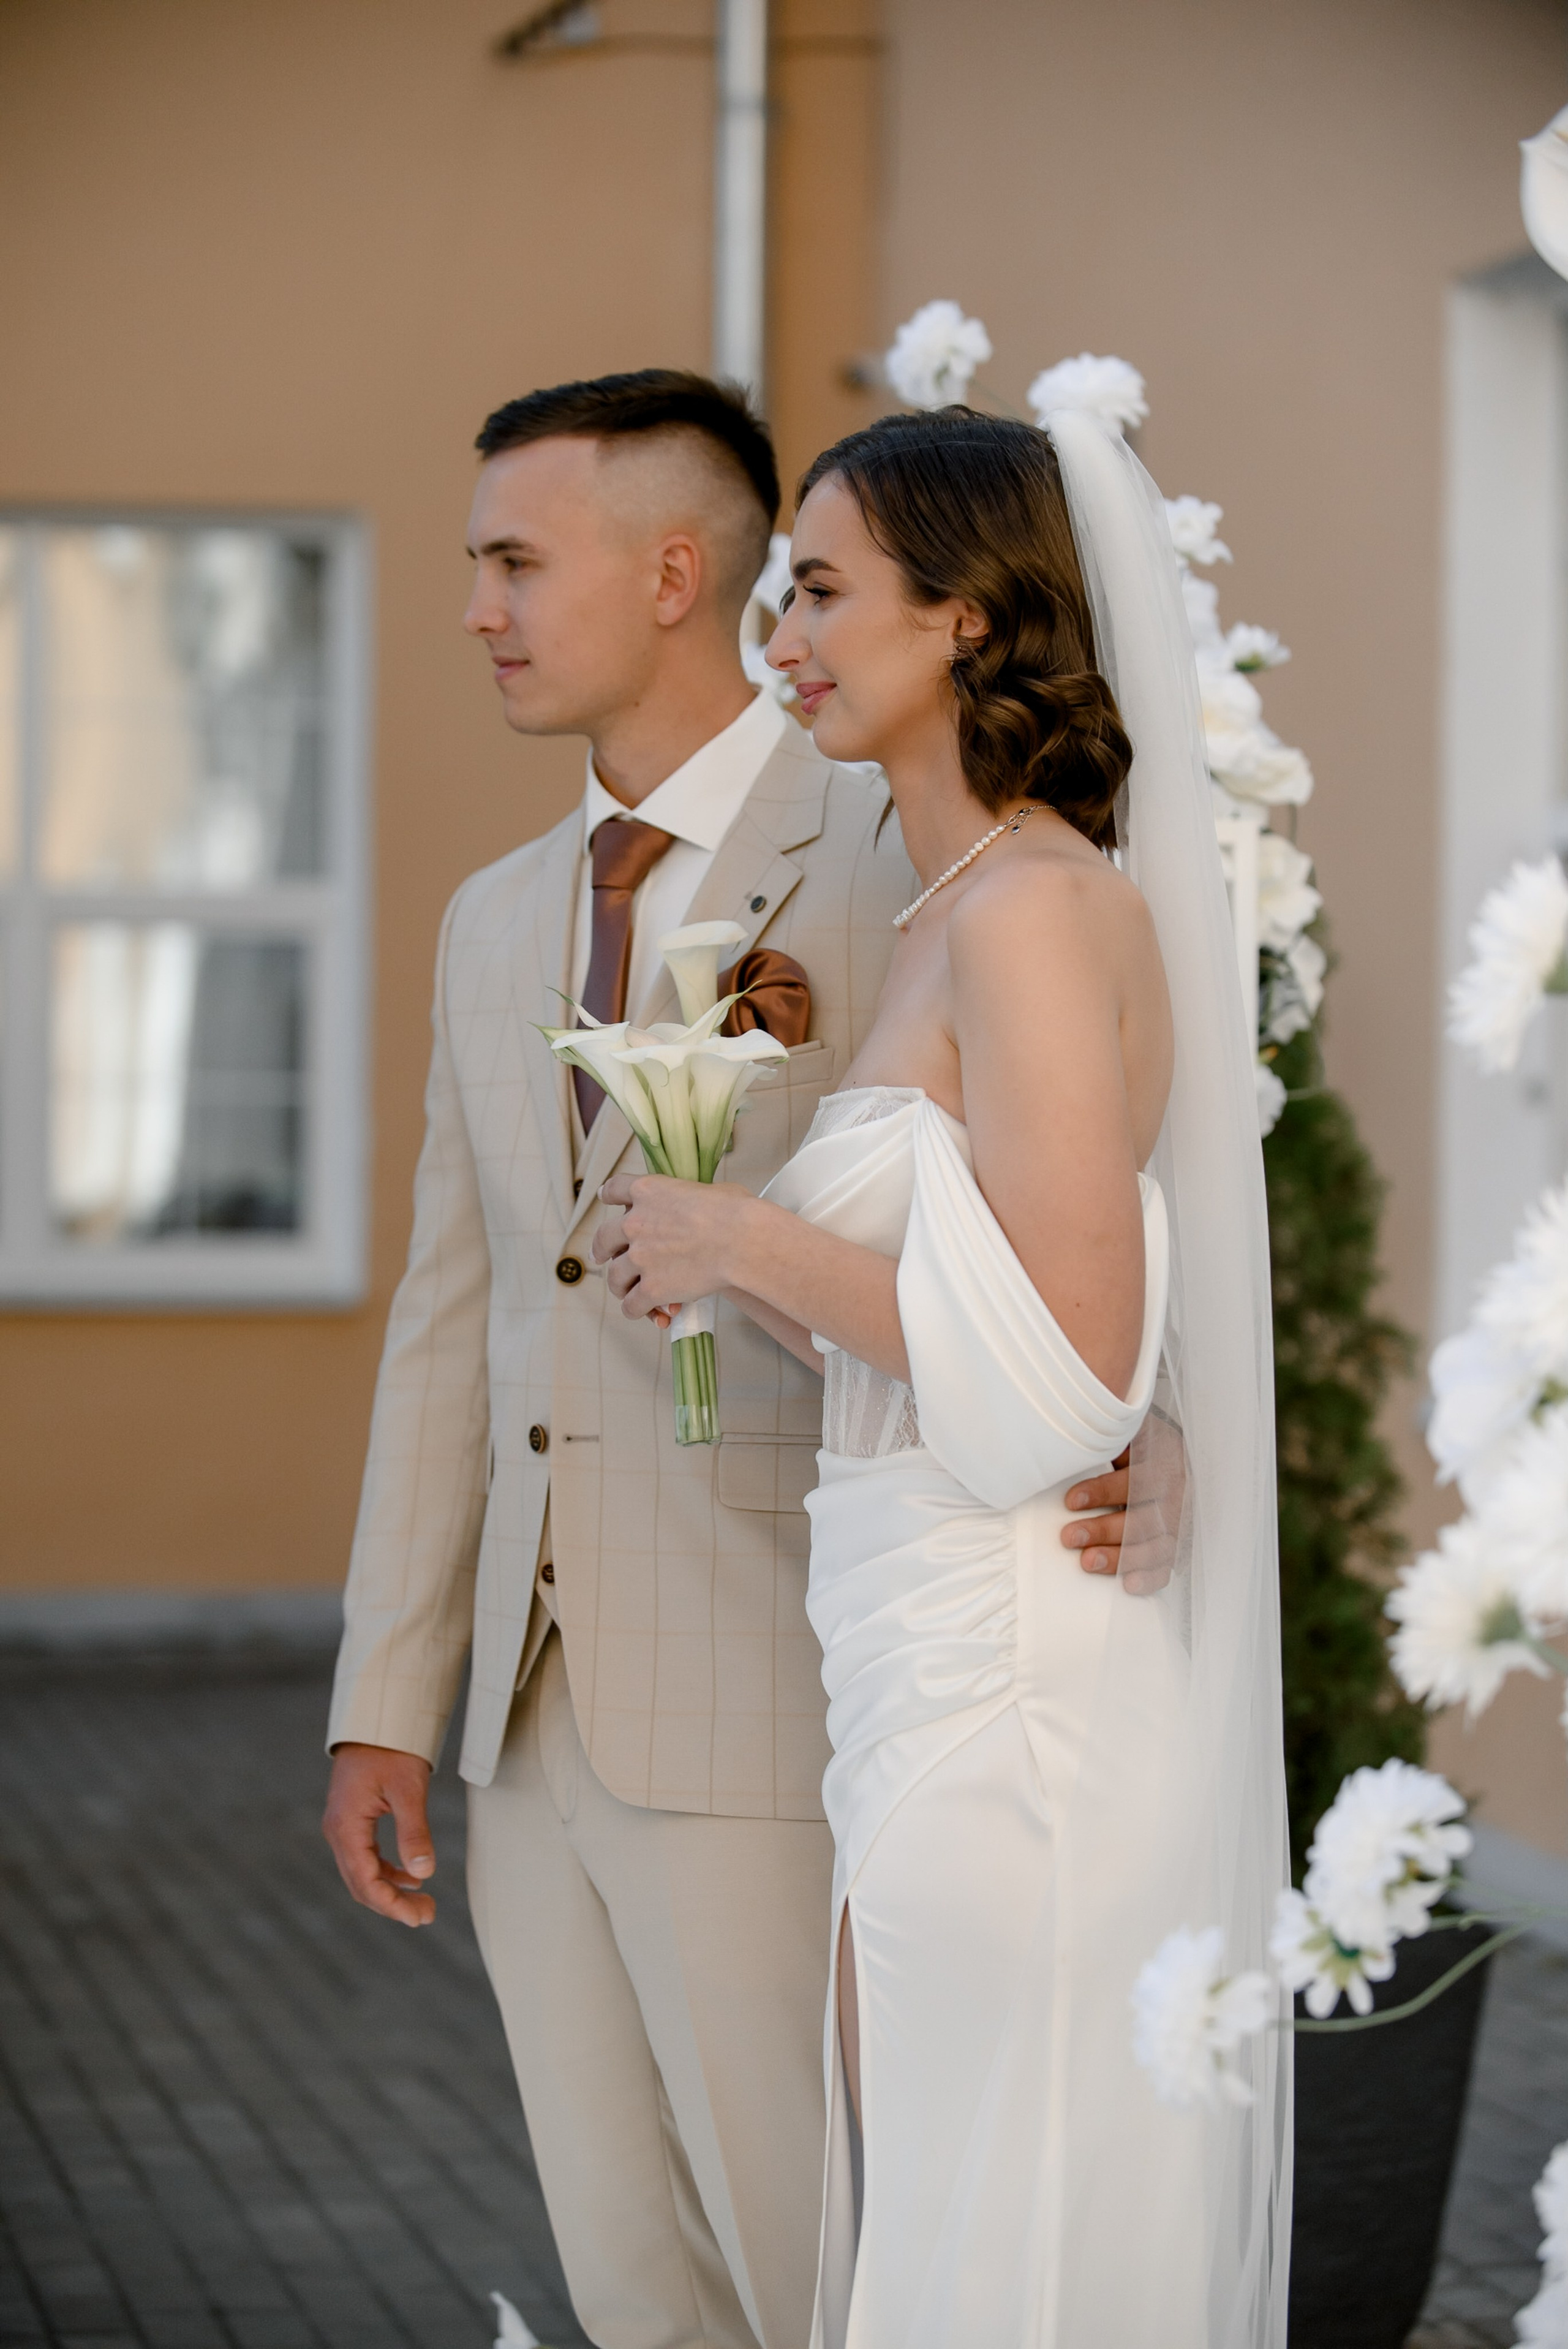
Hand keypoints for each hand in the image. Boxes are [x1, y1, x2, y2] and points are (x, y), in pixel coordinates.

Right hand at [322, 1743, 436, 1926]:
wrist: (377, 1718)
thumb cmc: (392, 1748)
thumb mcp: (409, 1789)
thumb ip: (414, 1832)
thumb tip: (424, 1874)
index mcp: (346, 1827)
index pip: (365, 1881)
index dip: (391, 1904)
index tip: (420, 1918)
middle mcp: (338, 1831)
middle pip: (361, 1883)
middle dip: (392, 1903)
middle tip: (428, 1915)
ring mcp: (342, 1826)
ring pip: (363, 1872)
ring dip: (390, 1890)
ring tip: (424, 1903)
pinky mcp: (352, 1819)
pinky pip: (366, 1856)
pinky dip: (387, 1870)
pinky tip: (412, 1877)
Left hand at [595, 1173, 753, 1323]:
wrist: (742, 1241)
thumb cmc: (736, 1212)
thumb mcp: (708, 1190)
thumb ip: (691, 1198)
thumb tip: (705, 1204)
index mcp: (648, 1191)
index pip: (614, 1189)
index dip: (607, 1195)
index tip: (603, 1198)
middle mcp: (635, 1223)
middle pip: (604, 1237)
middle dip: (601, 1248)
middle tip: (601, 1256)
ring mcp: (640, 1258)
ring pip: (615, 1276)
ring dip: (619, 1286)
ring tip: (626, 1292)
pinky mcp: (651, 1288)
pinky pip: (632, 1305)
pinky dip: (637, 1311)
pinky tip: (646, 1313)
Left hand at [1061, 1424, 1184, 1597]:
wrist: (1177, 1457)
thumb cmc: (1142, 1447)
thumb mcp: (1133, 1434)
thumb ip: (1111, 1441)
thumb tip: (1073, 1446)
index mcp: (1162, 1460)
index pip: (1133, 1479)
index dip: (1103, 1492)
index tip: (1070, 1501)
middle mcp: (1176, 1492)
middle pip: (1142, 1518)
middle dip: (1104, 1530)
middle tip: (1069, 1537)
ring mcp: (1180, 1520)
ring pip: (1156, 1545)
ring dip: (1121, 1557)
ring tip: (1087, 1562)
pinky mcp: (1180, 1542)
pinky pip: (1168, 1564)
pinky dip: (1150, 1577)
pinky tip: (1128, 1584)